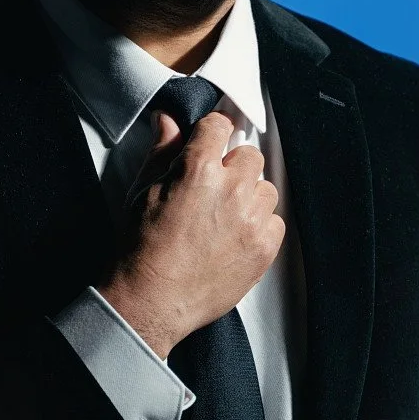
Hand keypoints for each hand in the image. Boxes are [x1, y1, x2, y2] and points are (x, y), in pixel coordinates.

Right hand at [94, 108, 285, 357]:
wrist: (153, 299)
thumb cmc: (143, 247)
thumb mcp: (144, 190)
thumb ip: (163, 150)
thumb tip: (168, 120)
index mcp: (198, 170)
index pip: (219, 126)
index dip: (212, 134)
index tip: (210, 143)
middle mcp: (231, 190)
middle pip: (250, 156)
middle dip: (233, 166)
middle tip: (213, 188)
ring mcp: (251, 220)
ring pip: (265, 188)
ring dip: (249, 196)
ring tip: (224, 216)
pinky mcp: (264, 247)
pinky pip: (275, 222)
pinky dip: (259, 226)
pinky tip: (235, 237)